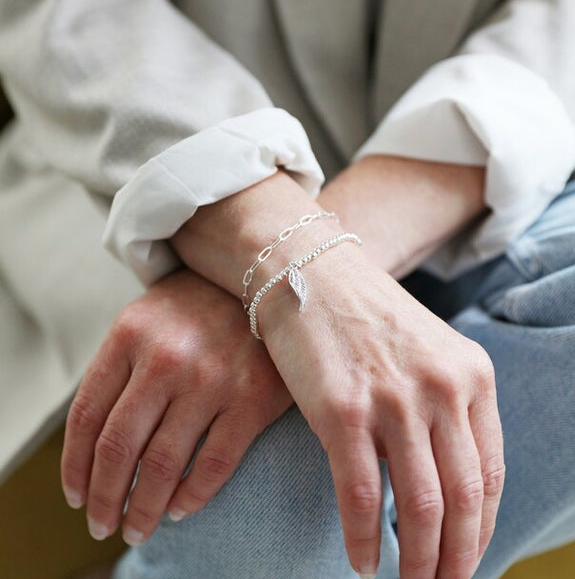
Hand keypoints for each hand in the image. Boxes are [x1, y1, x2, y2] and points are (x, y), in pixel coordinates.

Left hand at [61, 269, 291, 544]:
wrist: (265, 283)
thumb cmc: (197, 309)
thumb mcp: (145, 320)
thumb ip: (117, 371)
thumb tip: (95, 445)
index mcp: (130, 335)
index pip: (86, 416)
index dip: (75, 466)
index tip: (77, 495)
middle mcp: (167, 358)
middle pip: (119, 447)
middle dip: (104, 497)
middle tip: (103, 522)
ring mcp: (212, 379)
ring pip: (163, 464)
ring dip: (144, 507)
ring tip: (138, 526)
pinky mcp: (253, 398)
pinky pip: (214, 463)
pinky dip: (193, 496)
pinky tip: (181, 508)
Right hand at [258, 247, 503, 578]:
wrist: (308, 270)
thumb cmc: (361, 313)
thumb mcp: (424, 349)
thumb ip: (443, 406)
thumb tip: (440, 478)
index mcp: (470, 374)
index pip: (490, 473)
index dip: (482, 528)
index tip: (467, 556)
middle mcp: (440, 388)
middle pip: (463, 499)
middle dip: (455, 558)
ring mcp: (393, 399)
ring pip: (420, 506)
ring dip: (417, 560)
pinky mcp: (342, 410)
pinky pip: (360, 495)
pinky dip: (363, 538)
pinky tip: (362, 563)